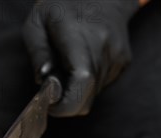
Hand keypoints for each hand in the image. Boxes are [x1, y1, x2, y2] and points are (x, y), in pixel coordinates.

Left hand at [23, 0, 138, 116]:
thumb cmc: (63, 7)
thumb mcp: (37, 22)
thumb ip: (38, 53)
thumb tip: (44, 81)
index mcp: (79, 34)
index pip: (82, 80)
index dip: (67, 103)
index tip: (52, 105)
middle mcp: (104, 46)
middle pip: (87, 96)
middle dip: (67, 101)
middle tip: (54, 87)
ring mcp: (117, 56)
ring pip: (94, 94)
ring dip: (78, 90)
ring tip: (69, 66)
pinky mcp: (123, 62)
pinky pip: (102, 86)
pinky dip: (88, 83)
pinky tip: (83, 61)